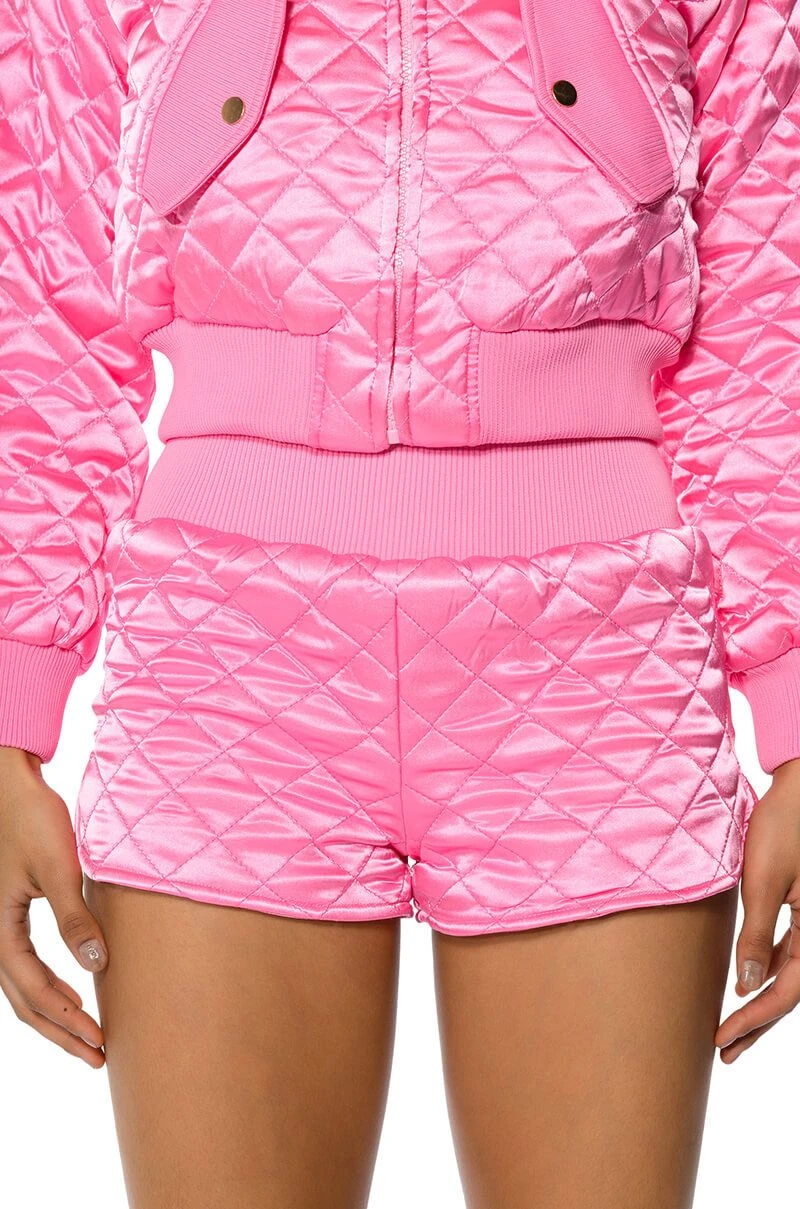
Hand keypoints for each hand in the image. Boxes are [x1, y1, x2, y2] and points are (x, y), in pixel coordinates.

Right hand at [0, 746, 107, 1066]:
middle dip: (61, 1032)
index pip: (33, 992)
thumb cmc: (32, 820)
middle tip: (98, 1056)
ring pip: (22, 988)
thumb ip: (75, 918)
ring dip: (54, 1016)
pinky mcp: (10, 916)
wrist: (11, 786)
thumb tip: (97, 967)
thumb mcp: (58, 868)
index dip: (67, 1020)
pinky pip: (24, 967)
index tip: (100, 1040)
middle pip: (24, 1002)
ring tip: (88, 1037)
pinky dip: (47, 990)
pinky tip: (72, 996)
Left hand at [715, 756, 799, 1061]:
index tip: (721, 1039)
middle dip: (758, 1024)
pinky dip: (770, 971)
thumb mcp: (762, 879)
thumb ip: (756, 934)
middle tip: (724, 1053)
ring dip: (763, 1002)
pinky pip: (792, 951)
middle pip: (793, 990)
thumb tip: (745, 986)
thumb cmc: (782, 823)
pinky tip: (749, 983)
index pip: (787, 990)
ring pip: (792, 974)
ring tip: (733, 1030)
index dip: (754, 1019)